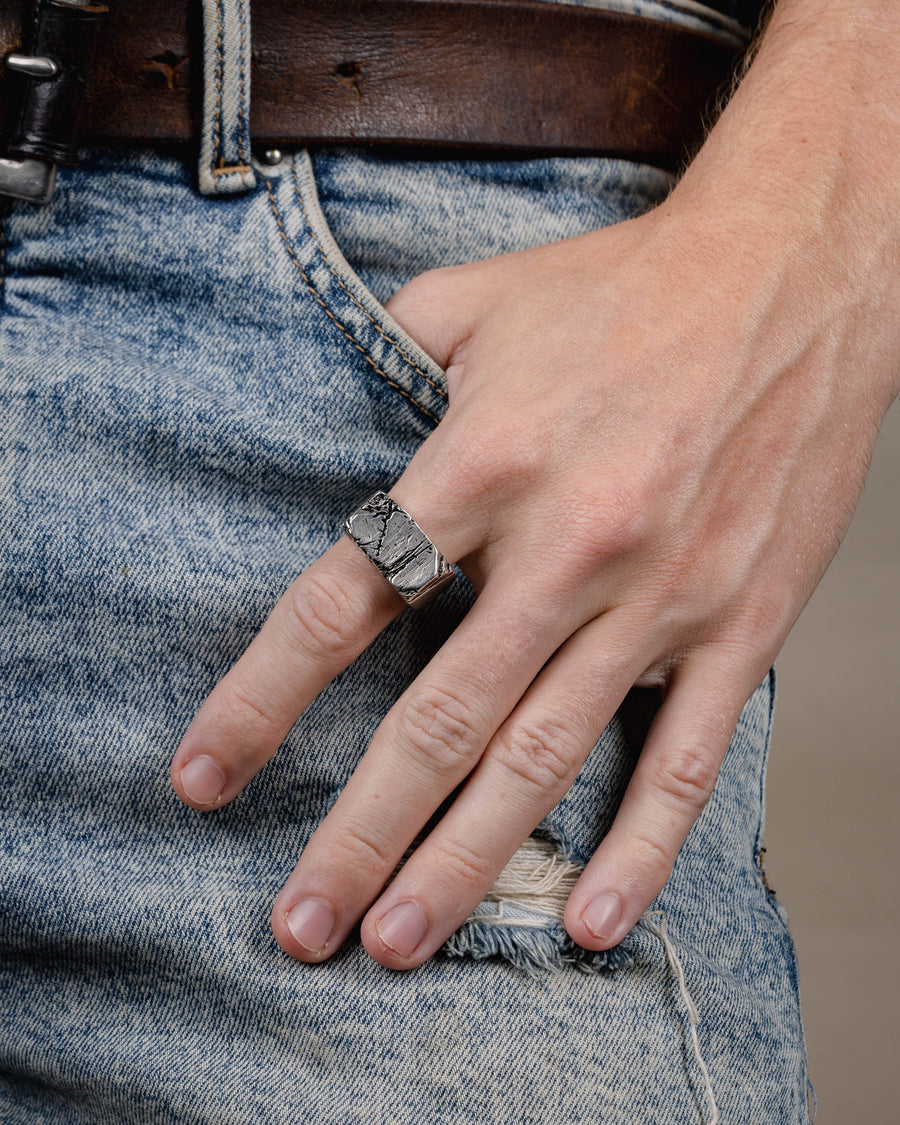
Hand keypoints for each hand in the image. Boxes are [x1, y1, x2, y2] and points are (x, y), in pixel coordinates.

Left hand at [169, 181, 895, 967]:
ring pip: (544, 759)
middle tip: (298, 927)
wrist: (793, 277)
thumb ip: (384, 359)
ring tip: (398, 943)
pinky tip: (585, 919)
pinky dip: (637, 848)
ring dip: (466, 864)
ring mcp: (658, 597)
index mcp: (484, 462)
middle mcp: (565, 545)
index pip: (342, 603)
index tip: (204, 776)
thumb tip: (320, 412)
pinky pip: (684, 758)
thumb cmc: (625, 293)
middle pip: (438, 720)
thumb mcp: (477, 299)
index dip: (261, 700)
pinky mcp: (737, 623)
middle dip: (357, 836)